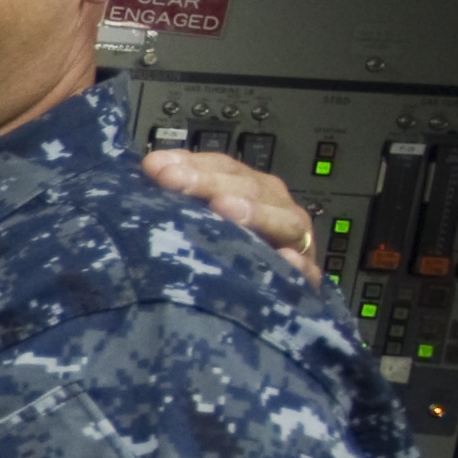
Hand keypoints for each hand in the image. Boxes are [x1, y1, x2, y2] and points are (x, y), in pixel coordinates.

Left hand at [142, 149, 313, 276]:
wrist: (269, 293)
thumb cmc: (225, 250)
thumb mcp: (202, 218)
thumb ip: (181, 194)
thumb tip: (150, 167)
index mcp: (250, 188)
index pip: (223, 167)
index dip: (191, 164)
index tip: (154, 167)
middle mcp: (275, 207)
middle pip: (248, 188)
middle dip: (209, 182)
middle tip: (175, 180)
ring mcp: (295, 239)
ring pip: (282, 221)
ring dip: (254, 213)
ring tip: (225, 208)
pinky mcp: (306, 275)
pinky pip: (307, 269)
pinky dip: (297, 263)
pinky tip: (284, 257)